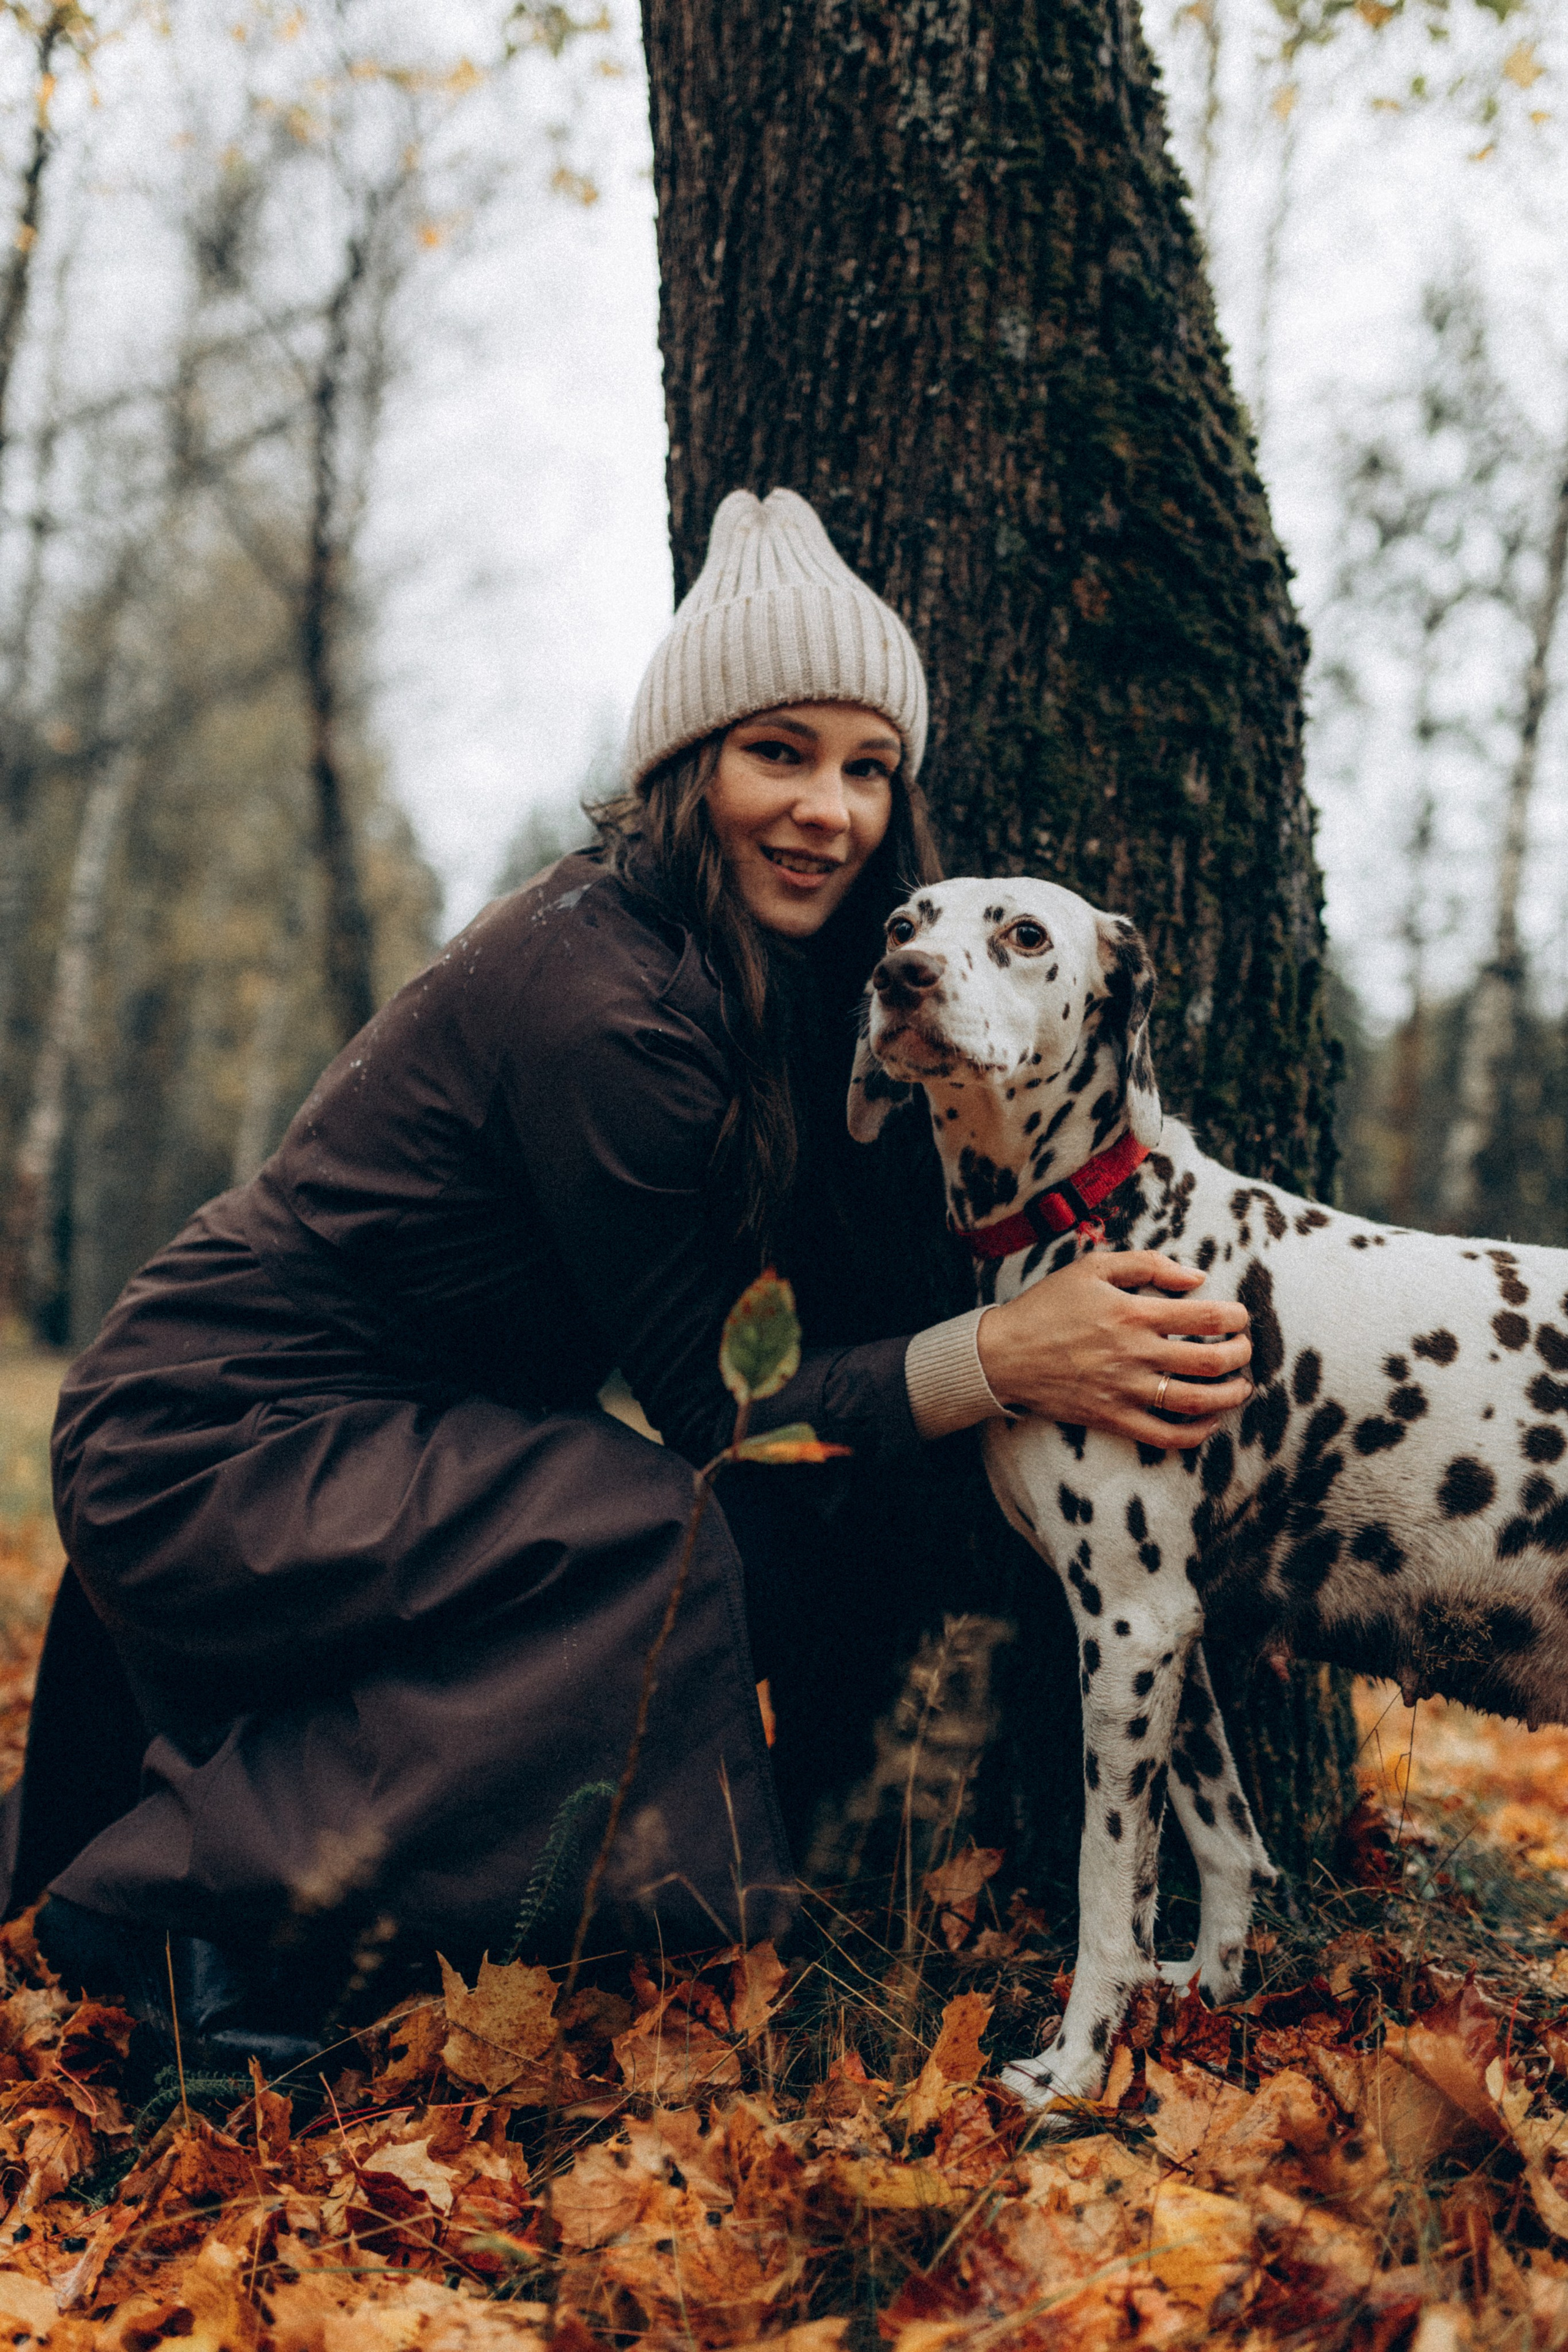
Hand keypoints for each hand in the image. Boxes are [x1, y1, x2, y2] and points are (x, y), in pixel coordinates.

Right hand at [975, 1249, 1251, 1451]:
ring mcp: (1125, 1391)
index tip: (1240, 1317)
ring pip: (1197, 1402)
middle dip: (1241, 1355)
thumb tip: (1196, 1277)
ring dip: (1230, 1395)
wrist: (1004, 1354)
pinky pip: (1165, 1436)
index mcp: (1133, 1314)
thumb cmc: (1048, 1305)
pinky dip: (1195, 1433)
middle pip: (1211, 1361)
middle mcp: (1135, 1355)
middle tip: (1244, 1349)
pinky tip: (1208, 1422)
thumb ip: (1148, 1264)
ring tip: (1241, 1387)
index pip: (1206, 1318)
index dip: (1235, 1318)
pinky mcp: (1113, 1418)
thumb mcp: (1093, 1267)